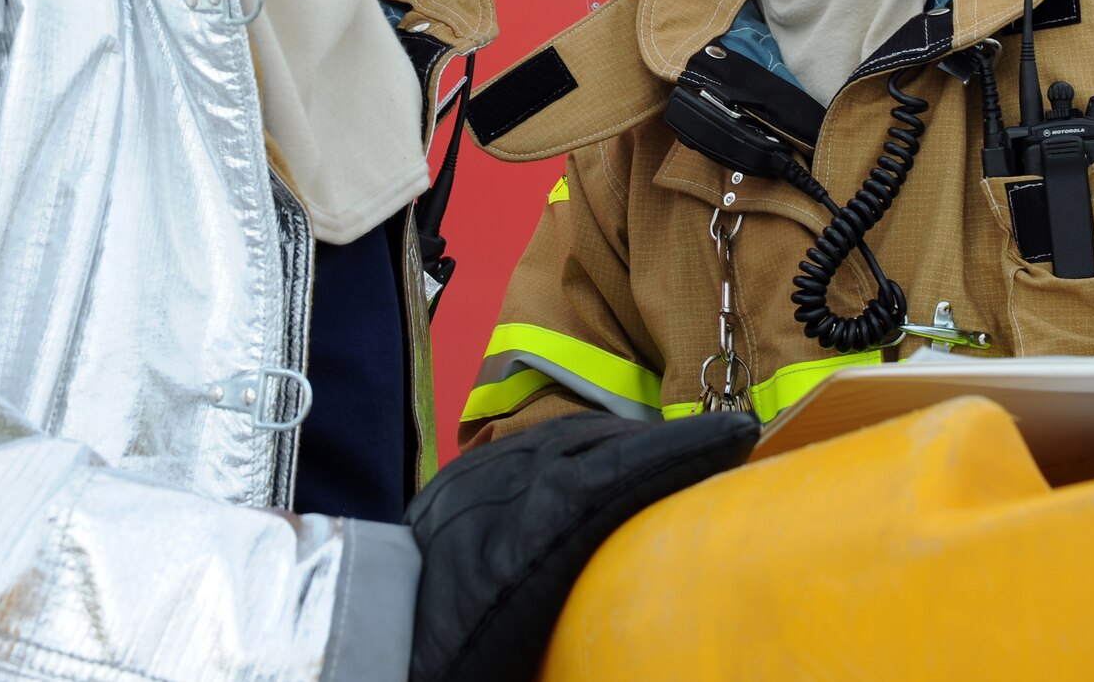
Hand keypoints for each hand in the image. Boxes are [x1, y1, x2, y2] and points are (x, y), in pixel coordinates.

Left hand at [404, 410, 757, 681]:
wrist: (358, 659)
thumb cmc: (448, 662)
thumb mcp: (525, 665)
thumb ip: (587, 632)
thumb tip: (658, 628)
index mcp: (516, 551)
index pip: (609, 476)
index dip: (678, 451)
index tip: (734, 435)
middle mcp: (489, 504)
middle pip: (591, 450)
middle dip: (662, 445)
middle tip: (723, 446)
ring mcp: (465, 489)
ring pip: (557, 444)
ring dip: (620, 444)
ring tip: (672, 457)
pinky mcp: (448, 489)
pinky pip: (522, 454)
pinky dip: (571, 451)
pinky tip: (600, 463)